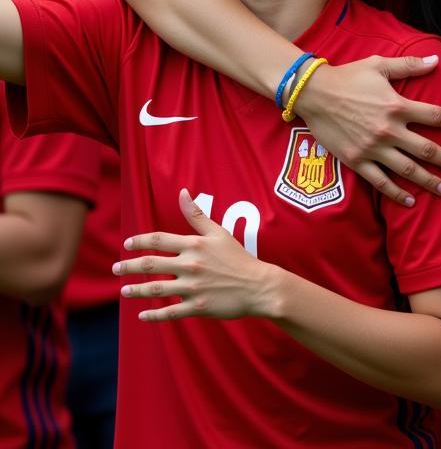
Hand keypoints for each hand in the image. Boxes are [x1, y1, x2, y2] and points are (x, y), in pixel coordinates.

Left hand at [115, 189, 273, 320]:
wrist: (258, 286)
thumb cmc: (238, 257)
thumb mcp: (219, 232)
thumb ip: (197, 215)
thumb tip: (183, 192)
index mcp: (194, 245)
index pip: (159, 240)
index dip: (140, 241)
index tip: (127, 244)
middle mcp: (190, 266)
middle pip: (150, 265)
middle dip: (128, 267)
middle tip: (115, 268)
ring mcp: (192, 288)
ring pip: (155, 289)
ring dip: (136, 290)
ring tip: (124, 291)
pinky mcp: (196, 307)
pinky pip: (169, 312)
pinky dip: (153, 315)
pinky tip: (143, 315)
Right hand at [296, 55, 440, 206]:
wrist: (314, 94)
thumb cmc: (348, 76)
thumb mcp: (379, 65)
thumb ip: (410, 65)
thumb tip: (437, 60)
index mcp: (397, 106)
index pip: (433, 115)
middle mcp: (389, 130)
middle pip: (427, 149)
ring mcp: (373, 148)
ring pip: (408, 170)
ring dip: (429, 181)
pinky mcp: (357, 161)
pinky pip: (381, 182)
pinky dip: (397, 194)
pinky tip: (409, 201)